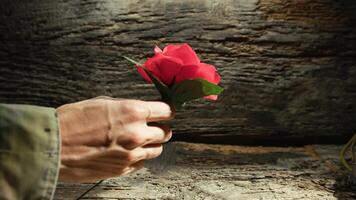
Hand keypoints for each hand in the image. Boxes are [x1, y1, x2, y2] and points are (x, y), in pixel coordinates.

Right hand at [56, 97, 173, 182]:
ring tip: (137, 140)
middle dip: (160, 128)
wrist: (52, 147)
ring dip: (151, 144)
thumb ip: (127, 108)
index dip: (167, 111)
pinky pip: (142, 163)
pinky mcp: (123, 169)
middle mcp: (137, 133)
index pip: (167, 111)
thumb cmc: (73, 120)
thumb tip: (142, 110)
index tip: (165, 112)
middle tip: (152, 126)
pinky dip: (138, 157)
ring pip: (157, 149)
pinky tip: (125, 151)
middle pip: (166, 132)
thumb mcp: (102, 103)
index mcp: (133, 111)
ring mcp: (132, 154)